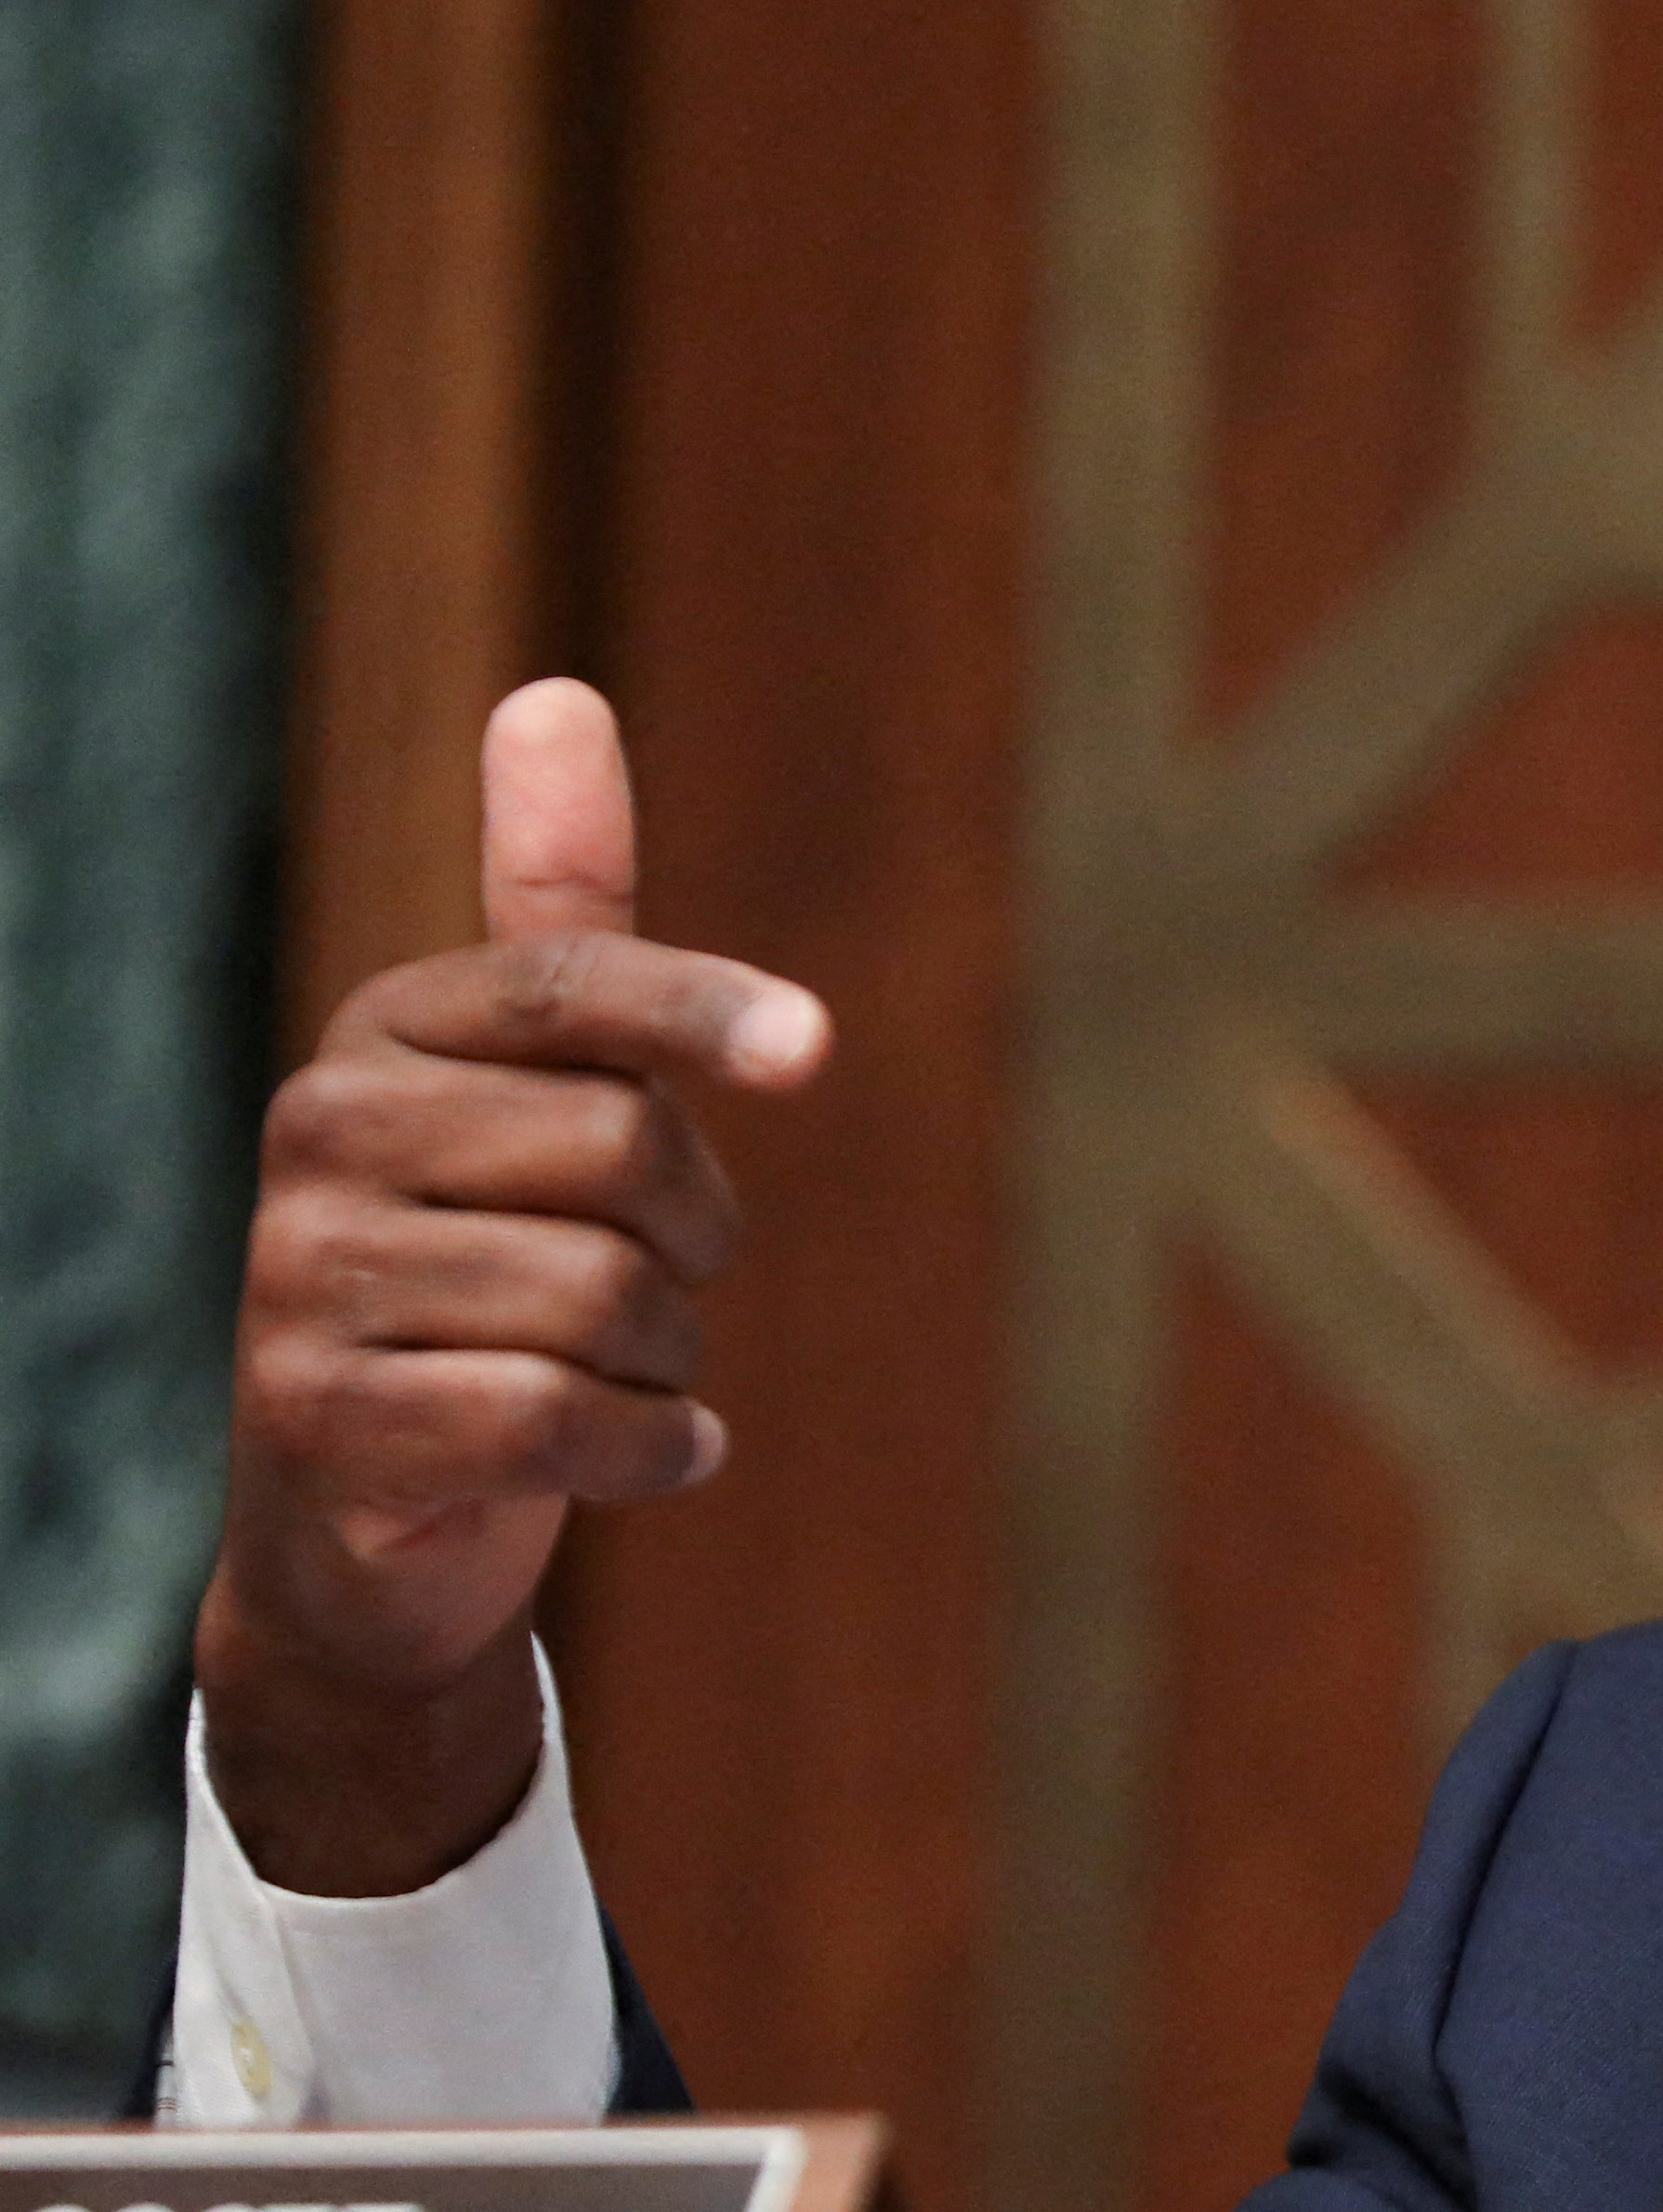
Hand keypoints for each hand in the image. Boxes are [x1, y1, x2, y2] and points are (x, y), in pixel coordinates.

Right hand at [193, 681, 827, 1897]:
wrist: (374, 1519)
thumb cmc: (495, 1268)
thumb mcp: (530, 1088)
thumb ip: (561, 916)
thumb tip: (555, 693)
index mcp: (387, 1037)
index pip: (565, 986)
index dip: (701, 1010)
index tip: (812, 1047)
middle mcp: (320, 1137)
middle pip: (621, 1151)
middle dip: (691, 1236)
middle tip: (646, 1280)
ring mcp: (301, 1282)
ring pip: (606, 1298)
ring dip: (661, 1358)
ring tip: (595, 1371)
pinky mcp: (319, 1423)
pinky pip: (560, 1419)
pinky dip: (643, 1450)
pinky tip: (626, 1452)